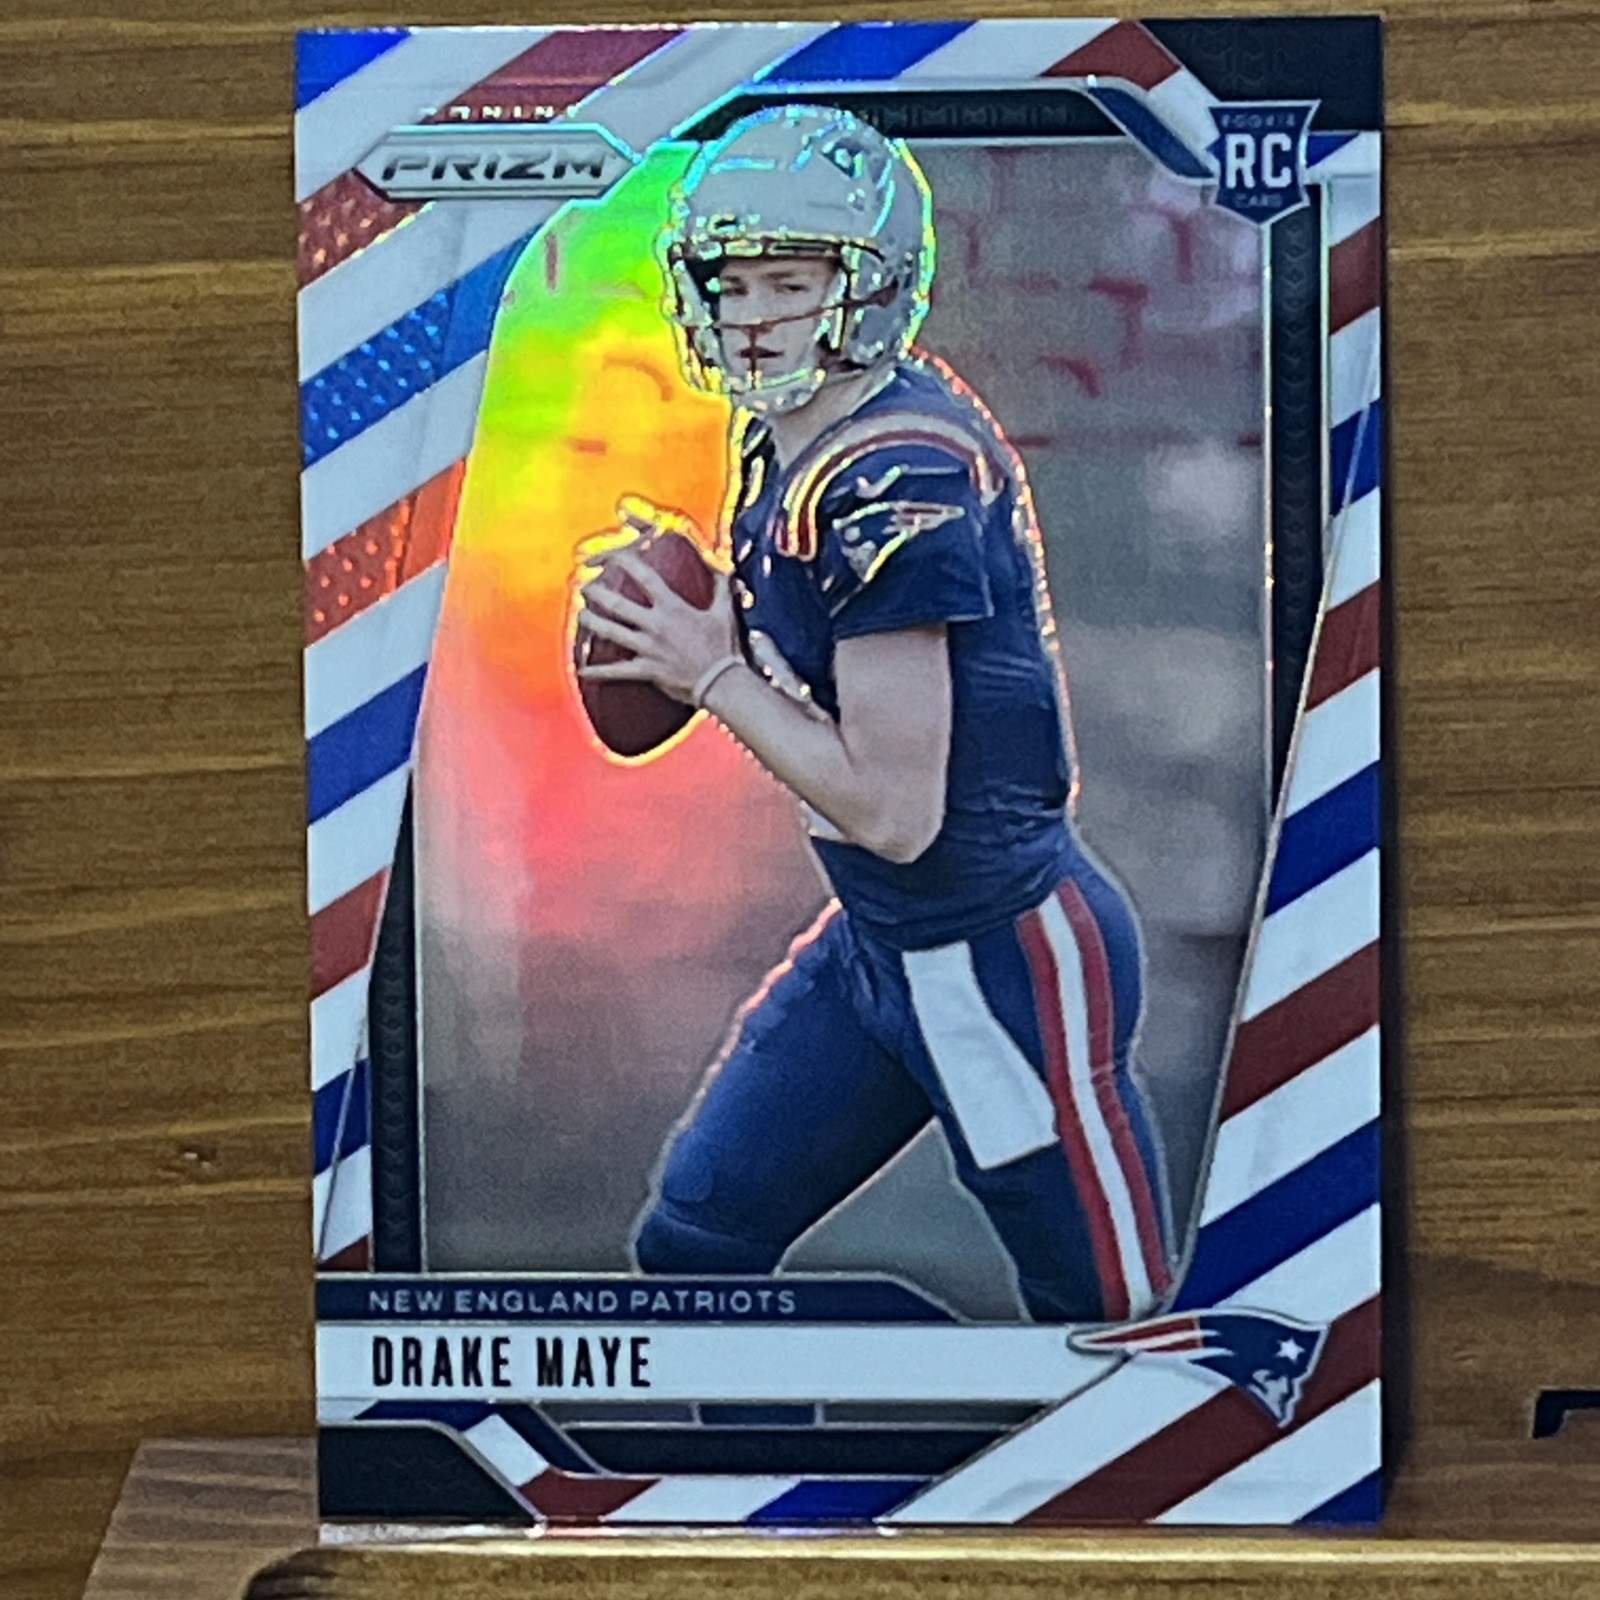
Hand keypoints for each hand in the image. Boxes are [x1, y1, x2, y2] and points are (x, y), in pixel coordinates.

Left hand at [576, 518, 740, 705]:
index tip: (612, 555)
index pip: (644, 577)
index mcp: (672, 606)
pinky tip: (582, 670)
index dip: (625, 562)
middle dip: (597, 593)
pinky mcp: (647, 670)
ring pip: (612, 632)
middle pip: (617, 604)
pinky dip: (598, 671)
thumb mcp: (725, 612)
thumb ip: (721, 586)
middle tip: (584, 587)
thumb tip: (723, 565)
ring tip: (581, 615)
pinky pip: (617, 671)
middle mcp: (655, 624)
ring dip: (592, 622)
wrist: (721, 681)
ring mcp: (648, 648)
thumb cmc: (723, 646)